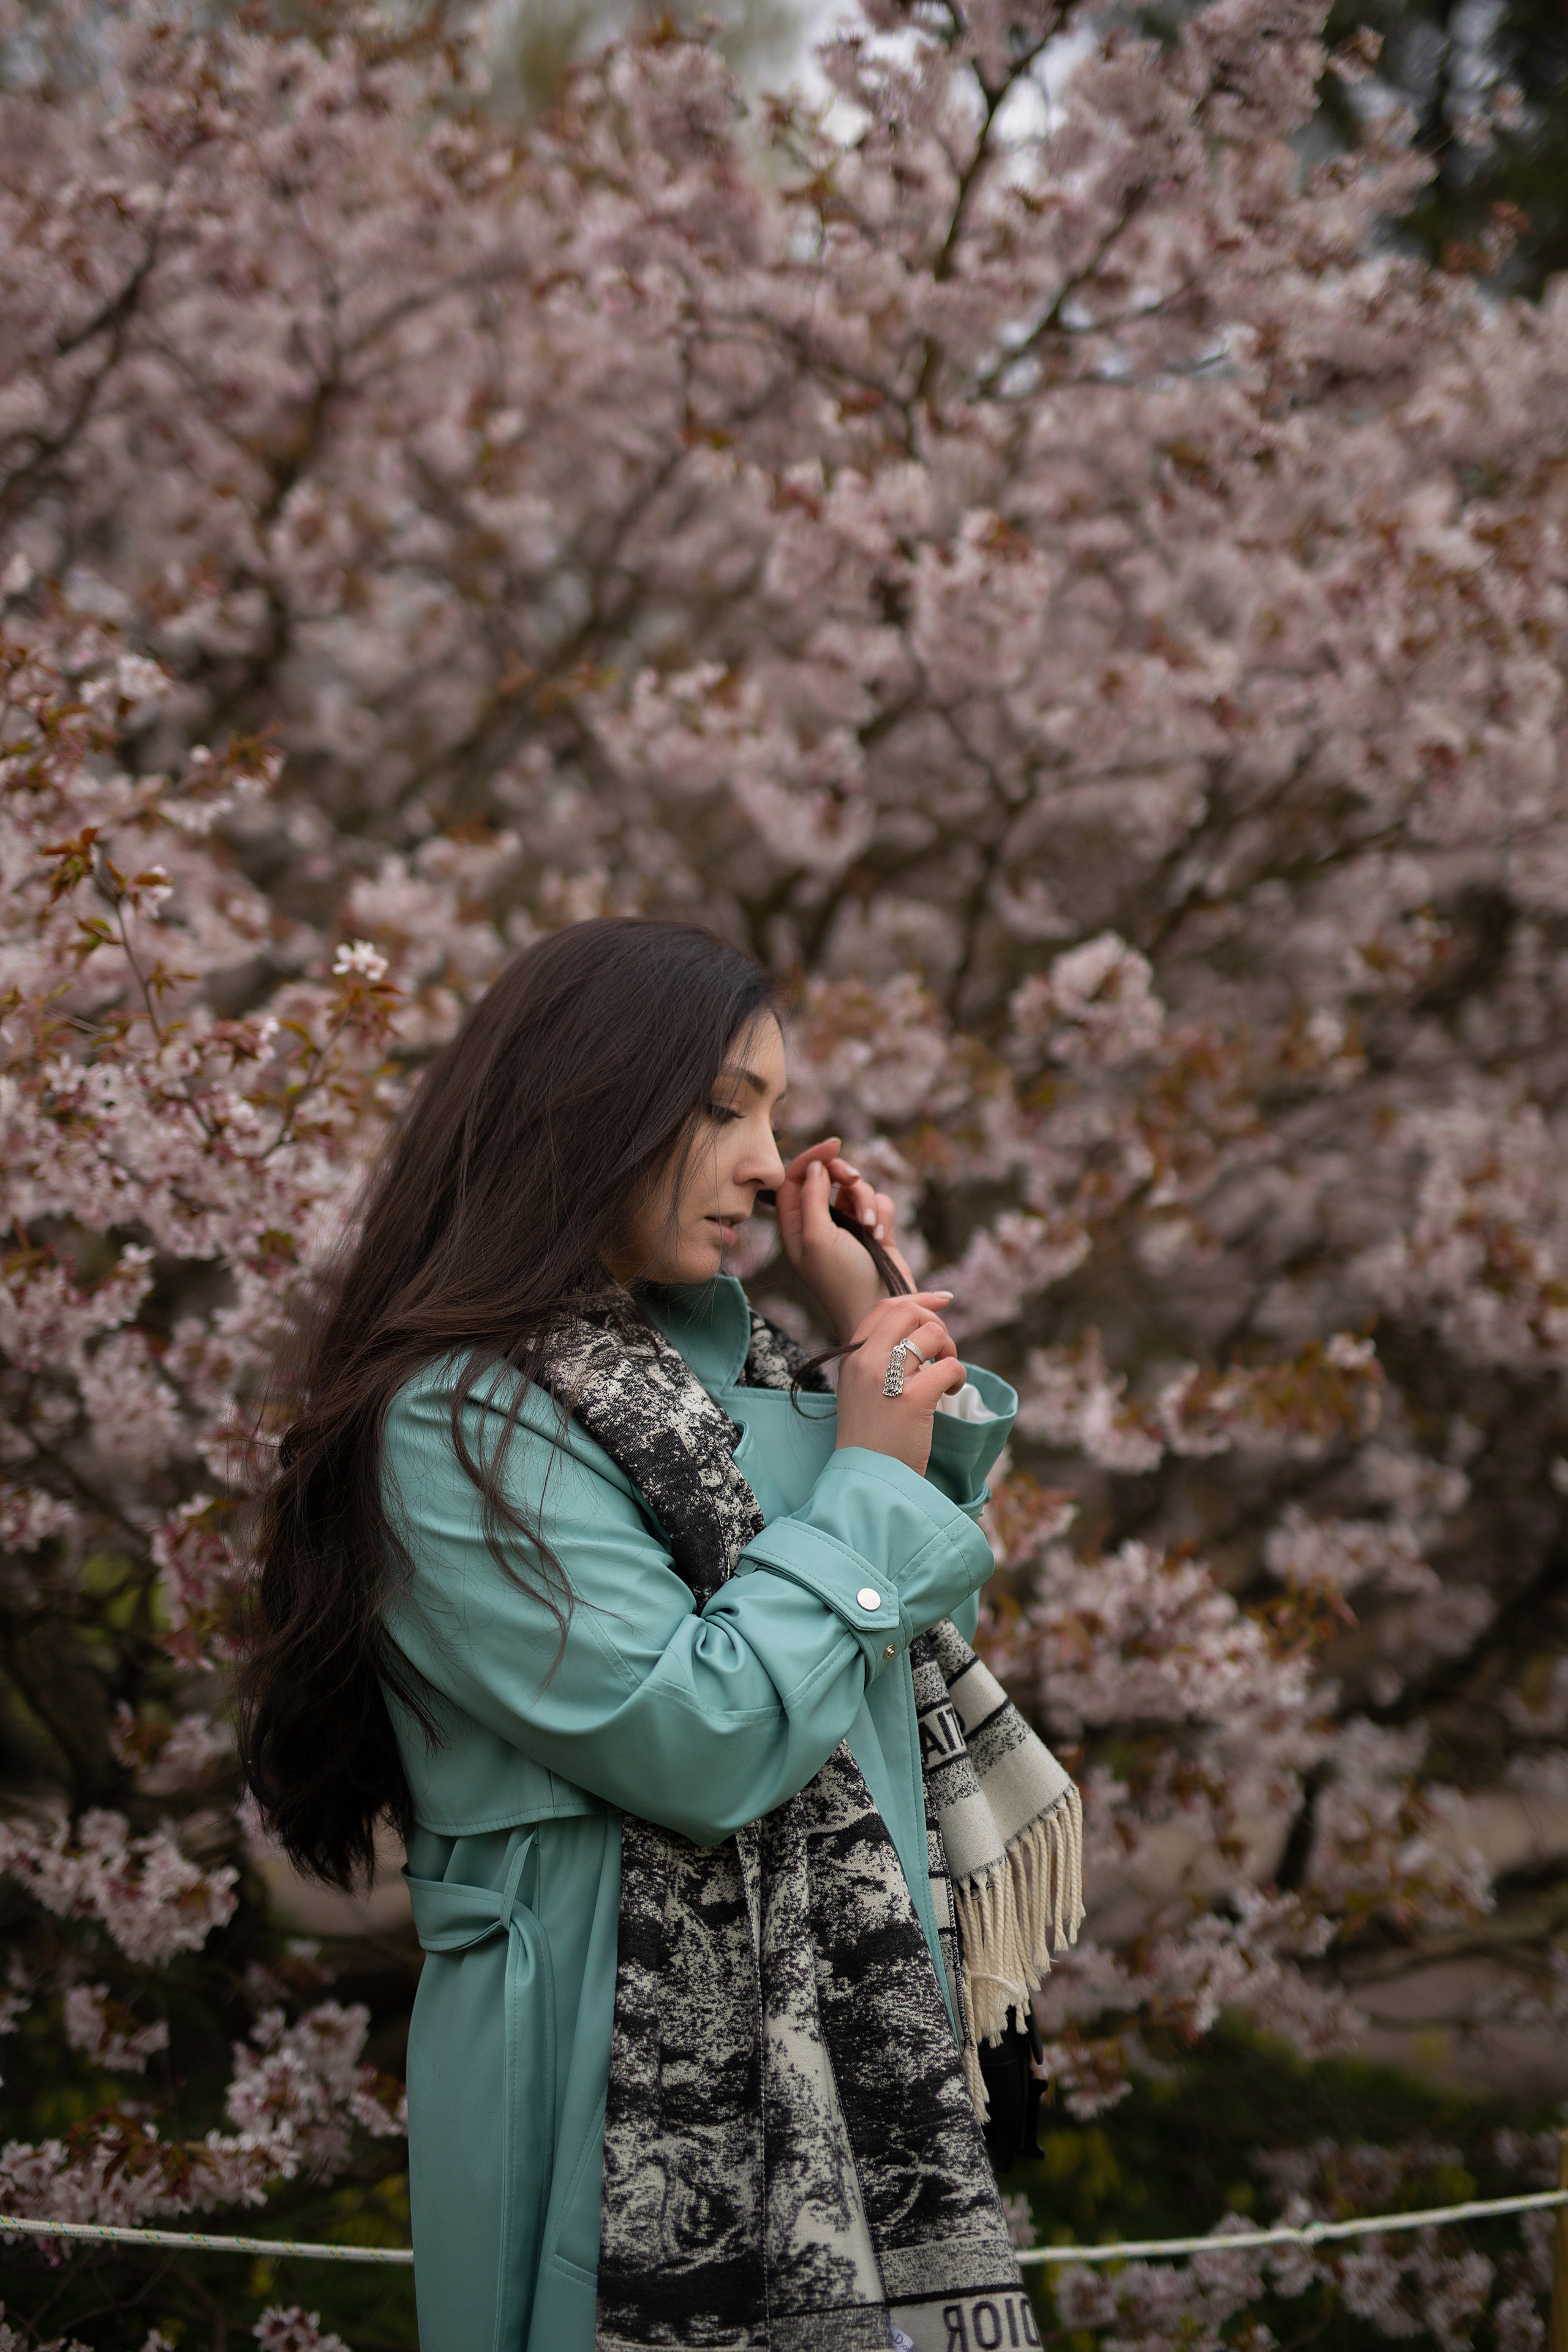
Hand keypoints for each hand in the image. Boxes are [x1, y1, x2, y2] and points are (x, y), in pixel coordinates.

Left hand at [776, 1137, 916, 1341]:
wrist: (878, 1311)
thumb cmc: (841, 1280)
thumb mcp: (816, 1238)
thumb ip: (811, 1198)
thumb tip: (815, 1166)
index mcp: (795, 1225)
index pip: (795, 1178)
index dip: (811, 1158)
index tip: (833, 1146)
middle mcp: (819, 1223)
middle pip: (827, 1176)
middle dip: (844, 1174)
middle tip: (853, 1180)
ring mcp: (848, 1227)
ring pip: (857, 1189)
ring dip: (866, 1201)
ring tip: (870, 1228)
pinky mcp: (875, 1231)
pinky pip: (878, 1203)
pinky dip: (881, 1214)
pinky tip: (881, 1235)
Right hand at [834, 1293, 964, 1475]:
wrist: (866, 1479)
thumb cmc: (870, 1438)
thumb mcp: (861, 1390)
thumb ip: (880, 1360)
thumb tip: (920, 1332)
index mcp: (852, 1357)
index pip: (886, 1307)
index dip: (919, 1299)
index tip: (942, 1301)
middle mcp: (866, 1361)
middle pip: (908, 1311)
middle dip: (936, 1322)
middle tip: (943, 1350)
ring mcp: (888, 1378)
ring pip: (932, 1334)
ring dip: (950, 1349)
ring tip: (946, 1375)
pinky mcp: (912, 1399)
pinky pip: (949, 1366)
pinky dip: (958, 1375)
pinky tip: (950, 1391)